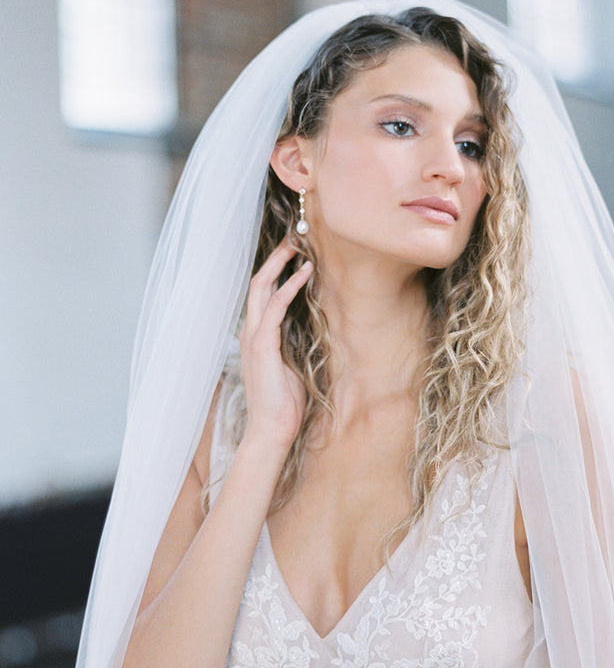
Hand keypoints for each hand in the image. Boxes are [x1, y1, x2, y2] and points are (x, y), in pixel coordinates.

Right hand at [239, 239, 313, 452]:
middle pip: (258, 282)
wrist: (272, 429)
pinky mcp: (263, 345)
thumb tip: (309, 327)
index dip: (276, 270)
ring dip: (281, 264)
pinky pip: (274, 307)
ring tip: (299, 246)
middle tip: (295, 238)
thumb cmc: (284, 403)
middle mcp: (251, 331)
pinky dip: (289, 287)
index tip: (295, 253)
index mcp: (257, 335)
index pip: (262, 294)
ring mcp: (253, 337)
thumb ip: (294, 343)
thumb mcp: (293, 364)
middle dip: (276, 258)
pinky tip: (304, 273)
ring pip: (261, 288)